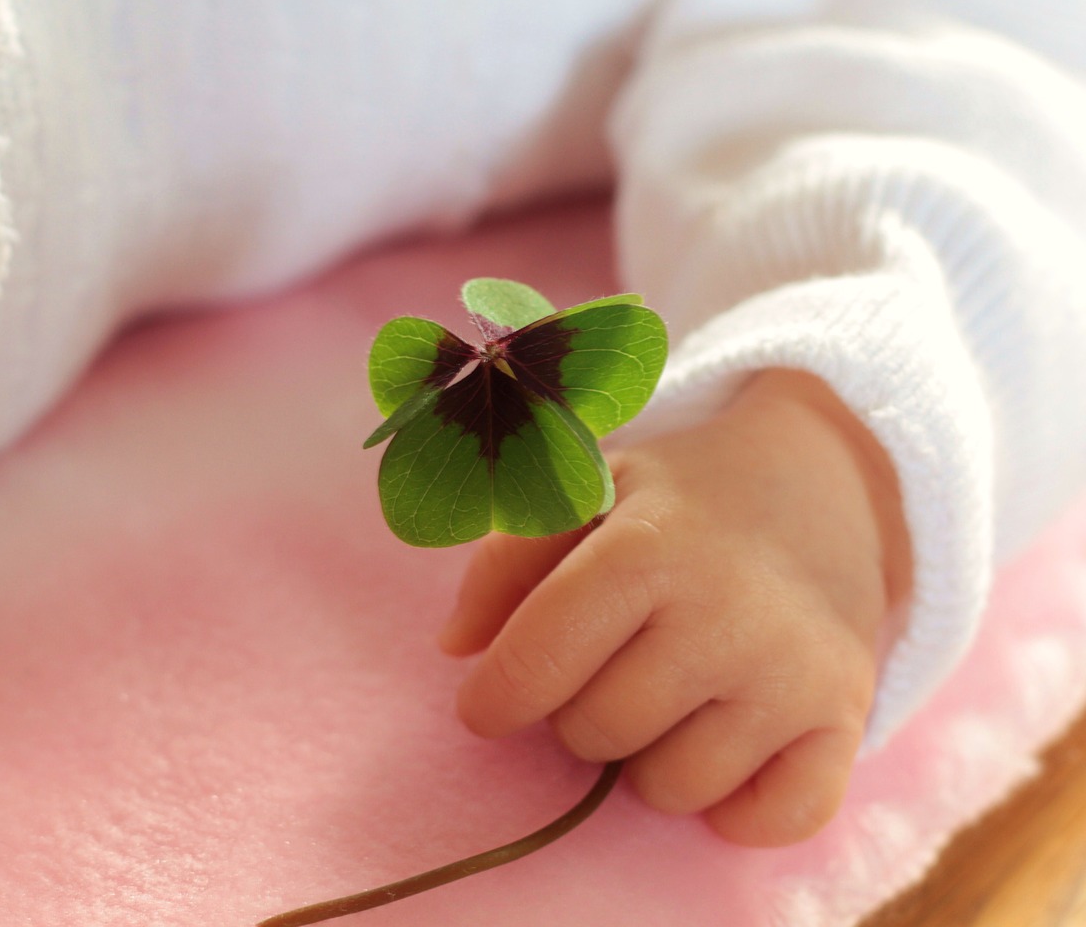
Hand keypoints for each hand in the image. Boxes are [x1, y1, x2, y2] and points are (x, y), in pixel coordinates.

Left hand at [438, 369, 911, 846]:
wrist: (825, 481)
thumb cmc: (684, 498)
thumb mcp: (589, 495)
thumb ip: (506, 562)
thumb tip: (453, 649)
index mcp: (649, 547)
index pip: (537, 661)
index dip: (494, 696)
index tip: (487, 701)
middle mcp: (726, 613)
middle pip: (596, 732)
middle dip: (578, 713)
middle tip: (607, 669)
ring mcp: (794, 673)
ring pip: (670, 788)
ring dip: (649, 759)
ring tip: (667, 696)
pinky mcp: (846, 717)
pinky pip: (771, 819)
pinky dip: (736, 804)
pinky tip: (727, 744)